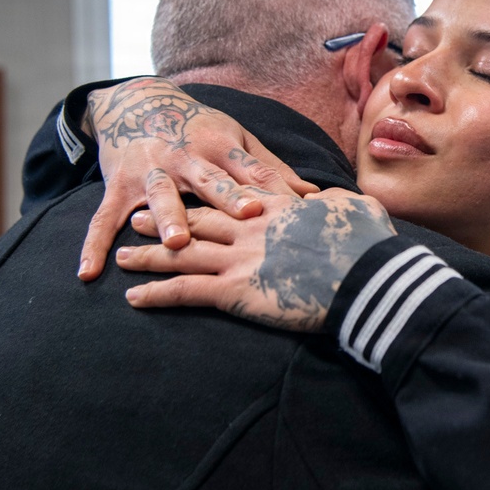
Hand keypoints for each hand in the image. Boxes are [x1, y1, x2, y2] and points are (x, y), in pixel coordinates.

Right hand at [77, 77, 319, 280]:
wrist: (138, 101)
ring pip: (160, 195)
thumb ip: (270, 170)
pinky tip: (89, 273)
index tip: (293, 207)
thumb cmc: (199, 127)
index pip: (251, 171)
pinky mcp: (118, 184)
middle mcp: (185, 156)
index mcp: (220, 146)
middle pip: (210, 180)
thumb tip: (313, 196)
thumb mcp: (236, 139)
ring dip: (167, 217)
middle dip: (226, 198)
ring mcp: (150, 170)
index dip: (272, 188)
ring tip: (175, 242)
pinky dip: (94, 244)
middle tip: (246, 217)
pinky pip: (104, 217)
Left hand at [116, 188, 396, 331]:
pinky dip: (156, 294)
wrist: (368, 276)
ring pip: (181, 253)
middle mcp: (250, 228)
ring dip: (148, 256)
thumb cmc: (368, 244)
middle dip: (164, 218)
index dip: (205, 194)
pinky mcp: (235, 290)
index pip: (232, 199)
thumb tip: (330, 196)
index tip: (184, 190)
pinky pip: (184, 291)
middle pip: (196, 220)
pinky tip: (133, 299)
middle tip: (135, 217)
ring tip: (121, 256)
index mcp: (278, 209)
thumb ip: (333, 200)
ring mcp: (240, 258)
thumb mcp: (354, 209)